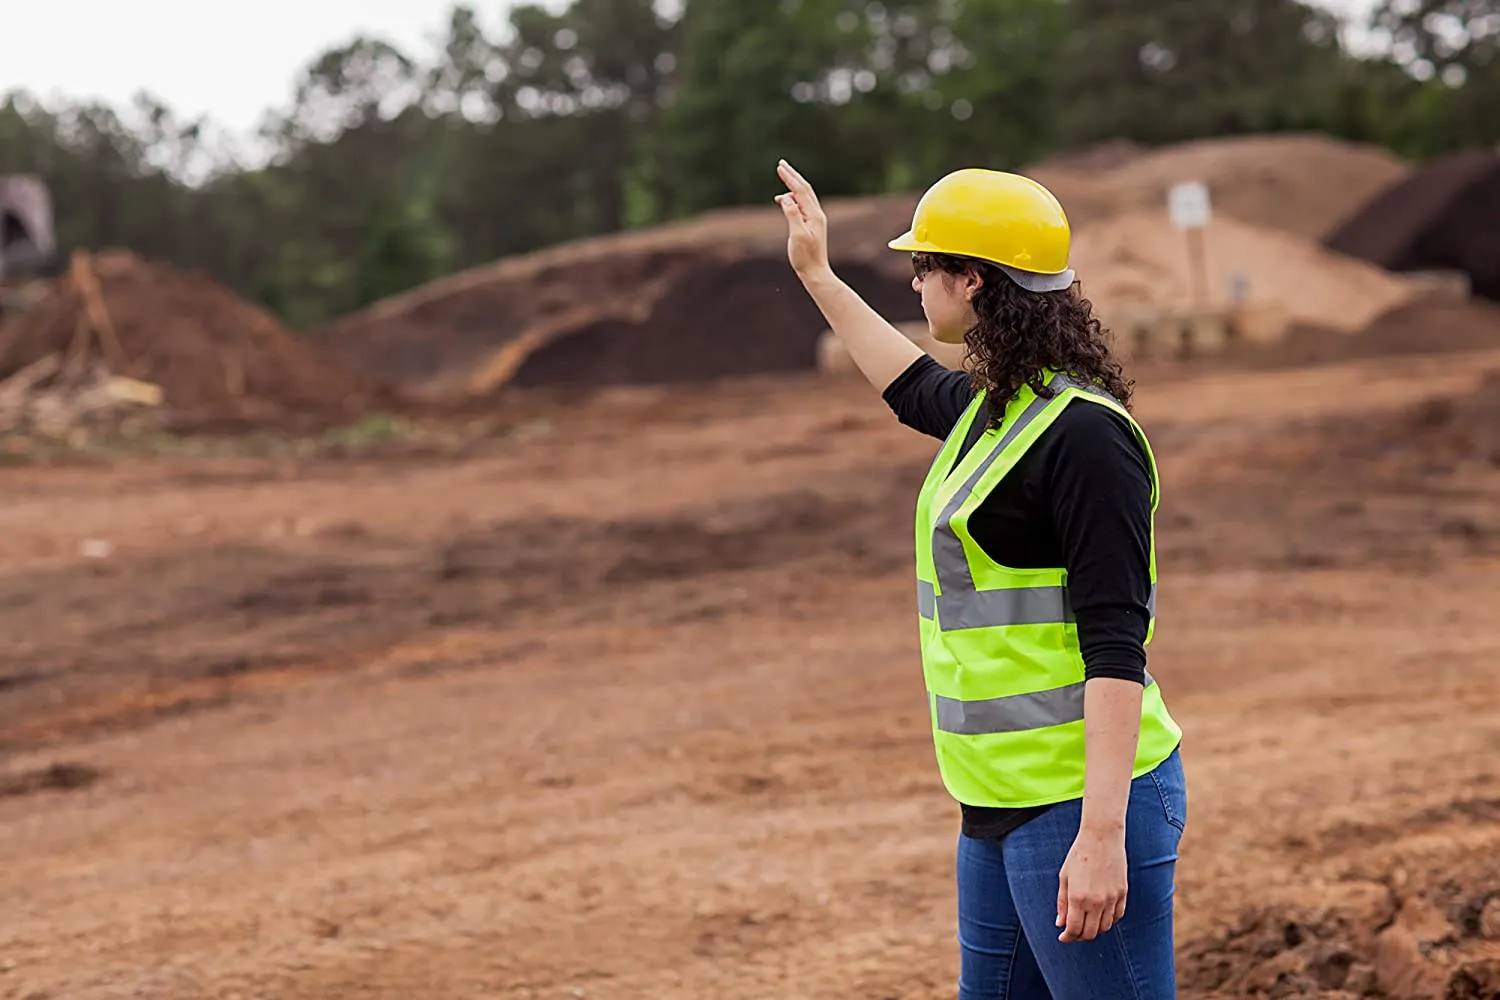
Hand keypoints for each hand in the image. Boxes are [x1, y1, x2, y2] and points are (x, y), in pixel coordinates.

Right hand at [775, 159, 830, 278]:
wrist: (816, 273)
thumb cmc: (805, 257)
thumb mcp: (797, 235)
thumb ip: (792, 215)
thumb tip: (786, 198)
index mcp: (814, 215)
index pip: (801, 190)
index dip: (790, 178)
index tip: (780, 167)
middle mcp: (816, 214)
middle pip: (804, 189)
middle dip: (793, 176)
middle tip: (782, 164)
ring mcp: (815, 220)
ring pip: (803, 197)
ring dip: (791, 187)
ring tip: (781, 179)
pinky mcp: (811, 225)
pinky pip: (801, 206)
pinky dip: (792, 199)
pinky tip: (783, 201)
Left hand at [1056, 824, 1127, 942]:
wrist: (1102, 837)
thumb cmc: (1079, 855)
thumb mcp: (1064, 877)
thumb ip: (1062, 902)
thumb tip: (1060, 923)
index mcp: (1078, 897)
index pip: (1074, 929)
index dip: (1067, 937)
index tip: (1063, 937)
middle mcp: (1096, 901)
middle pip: (1090, 933)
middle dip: (1079, 937)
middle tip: (1073, 933)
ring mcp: (1112, 898)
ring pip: (1105, 927)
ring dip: (1095, 930)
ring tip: (1086, 924)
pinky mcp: (1122, 893)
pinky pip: (1117, 916)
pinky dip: (1108, 921)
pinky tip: (1100, 916)